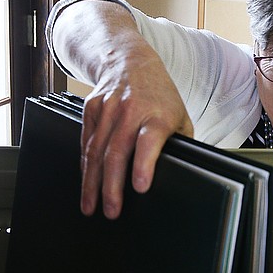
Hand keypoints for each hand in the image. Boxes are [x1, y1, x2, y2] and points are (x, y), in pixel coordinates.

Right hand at [78, 46, 192, 219]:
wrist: (130, 61)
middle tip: (111, 211)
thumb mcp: (179, 116)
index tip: (140, 186)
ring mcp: (108, 109)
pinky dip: (84, 165)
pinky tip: (86, 183)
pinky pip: (86, 142)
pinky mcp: (91, 109)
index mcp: (157, 114)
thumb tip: (188, 173)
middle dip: (112, 186)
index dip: (144, 163)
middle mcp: (130, 110)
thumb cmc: (159, 95)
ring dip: (91, 182)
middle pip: (117, 151)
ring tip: (90, 206)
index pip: (149, 140)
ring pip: (96, 150)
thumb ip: (181, 144)